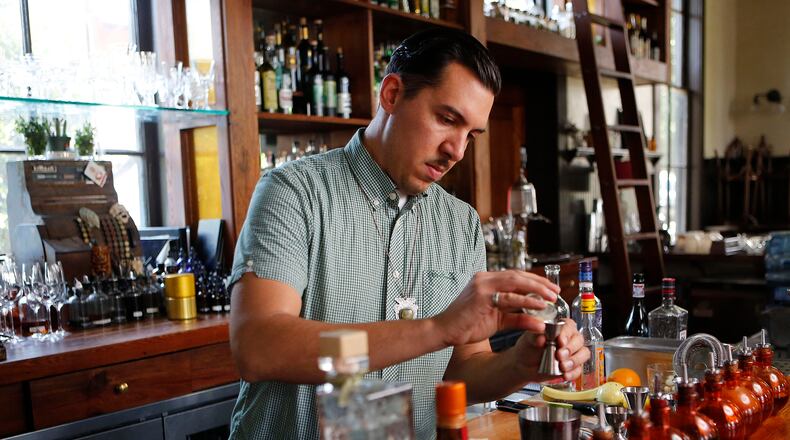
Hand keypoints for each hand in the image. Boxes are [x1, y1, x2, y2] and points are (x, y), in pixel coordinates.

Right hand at [432, 270, 559, 346]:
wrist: (444, 331)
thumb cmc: (467, 325)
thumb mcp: (497, 320)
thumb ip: (517, 317)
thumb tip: (538, 321)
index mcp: (487, 280)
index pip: (515, 275)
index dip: (534, 281)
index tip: (550, 289)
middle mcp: (485, 279)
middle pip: (518, 275)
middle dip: (540, 283)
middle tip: (555, 291)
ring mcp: (483, 286)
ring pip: (516, 282)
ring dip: (536, 290)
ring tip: (551, 298)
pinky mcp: (482, 297)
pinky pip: (509, 298)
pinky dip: (526, 302)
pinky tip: (539, 307)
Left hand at [512, 318, 589, 382]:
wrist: (524, 366)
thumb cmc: (528, 348)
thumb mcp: (528, 339)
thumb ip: (534, 336)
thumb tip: (541, 337)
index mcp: (559, 327)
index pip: (569, 326)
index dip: (566, 333)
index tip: (560, 341)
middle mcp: (568, 338)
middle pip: (579, 340)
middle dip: (570, 349)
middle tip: (560, 355)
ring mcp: (573, 353)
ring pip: (584, 354)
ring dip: (574, 361)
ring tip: (562, 366)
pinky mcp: (573, 366)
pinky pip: (579, 369)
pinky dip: (573, 373)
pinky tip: (564, 374)